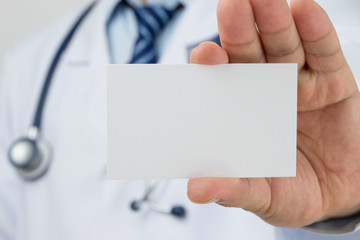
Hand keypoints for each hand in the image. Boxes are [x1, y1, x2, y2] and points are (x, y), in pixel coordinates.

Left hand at [188, 0, 359, 227]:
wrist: (340, 195)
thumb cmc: (291, 192)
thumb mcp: (261, 195)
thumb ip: (232, 189)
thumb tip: (195, 189)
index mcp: (239, 112)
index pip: (221, 81)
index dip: (212, 65)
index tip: (205, 53)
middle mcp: (264, 91)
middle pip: (248, 53)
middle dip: (240, 29)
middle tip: (232, 5)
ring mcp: (298, 83)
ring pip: (283, 45)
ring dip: (274, 21)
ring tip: (265, 0)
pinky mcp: (332, 82)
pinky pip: (324, 52)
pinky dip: (316, 31)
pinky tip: (304, 11)